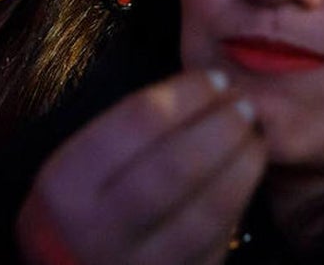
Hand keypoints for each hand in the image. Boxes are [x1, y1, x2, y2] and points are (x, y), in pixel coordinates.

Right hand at [16, 70, 265, 264]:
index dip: (186, 94)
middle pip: (175, 166)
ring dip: (240, 169)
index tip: (216, 78)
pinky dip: (235, 208)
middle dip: (220, 128)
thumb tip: (198, 96)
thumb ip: (121, 134)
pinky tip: (243, 181)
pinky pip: (213, 245)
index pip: (137, 122)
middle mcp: (99, 229)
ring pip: (205, 214)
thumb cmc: (73, 210)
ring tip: (256, 139)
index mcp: (67, 185)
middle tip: (245, 105)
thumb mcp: (72, 168)